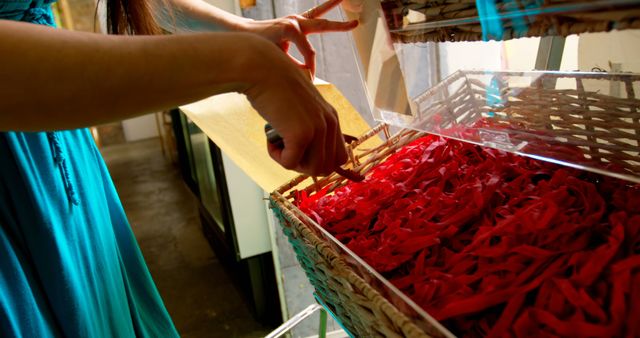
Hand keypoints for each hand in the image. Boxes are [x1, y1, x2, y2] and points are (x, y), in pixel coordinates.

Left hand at [240, 0, 357, 76]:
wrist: (246, 34)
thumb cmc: (259, 47)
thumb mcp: (276, 58)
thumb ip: (292, 65)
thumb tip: (307, 73)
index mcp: (290, 30)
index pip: (309, 52)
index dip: (311, 67)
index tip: (309, 78)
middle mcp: (295, 21)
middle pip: (322, 25)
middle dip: (339, 26)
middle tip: (355, 24)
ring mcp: (295, 19)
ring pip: (319, 13)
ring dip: (332, 5)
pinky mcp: (295, 21)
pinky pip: (313, 14)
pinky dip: (324, 9)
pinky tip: (336, 1)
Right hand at [242, 36, 348, 176]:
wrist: (260, 68)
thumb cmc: (273, 86)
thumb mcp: (300, 106)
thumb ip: (309, 124)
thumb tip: (305, 152)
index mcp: (332, 117)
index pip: (338, 157)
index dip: (317, 160)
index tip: (298, 149)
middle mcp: (329, 123)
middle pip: (326, 167)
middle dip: (305, 165)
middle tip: (287, 148)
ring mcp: (317, 129)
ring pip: (312, 170)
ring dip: (292, 162)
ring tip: (278, 142)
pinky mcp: (301, 134)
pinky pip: (290, 164)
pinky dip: (276, 157)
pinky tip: (270, 138)